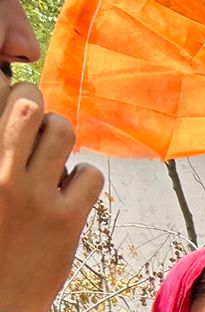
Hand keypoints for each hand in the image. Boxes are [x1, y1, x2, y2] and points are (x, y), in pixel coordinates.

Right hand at [0, 82, 104, 311]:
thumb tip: (17, 121)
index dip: (6, 92)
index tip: (11, 104)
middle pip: (29, 100)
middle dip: (35, 105)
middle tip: (33, 125)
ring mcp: (33, 195)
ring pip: (63, 131)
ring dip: (61, 138)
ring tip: (51, 160)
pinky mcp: (66, 220)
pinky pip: (90, 174)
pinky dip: (83, 178)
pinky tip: (68, 193)